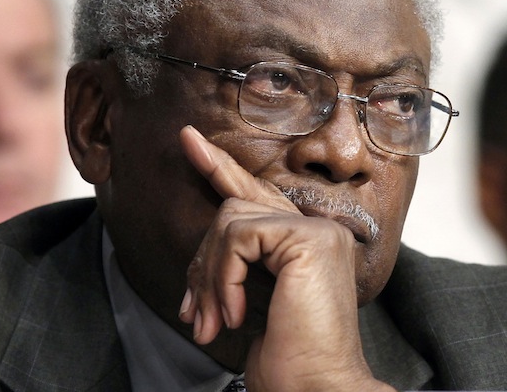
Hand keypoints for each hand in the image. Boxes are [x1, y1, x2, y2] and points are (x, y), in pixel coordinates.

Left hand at [177, 125, 395, 391]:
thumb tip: (197, 261)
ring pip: (231, 218)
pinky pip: (240, 236)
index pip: (257, 194)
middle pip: (234, 208)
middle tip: (192, 314)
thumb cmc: (288, 360)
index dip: (219, 166)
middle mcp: (317, 230)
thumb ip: (233, 268)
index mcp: (305, 243)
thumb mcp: (247, 304)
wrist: (315, 389)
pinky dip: (223, 276)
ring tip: (210, 321)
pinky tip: (231, 312)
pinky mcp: (309, 239)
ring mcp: (317, 232)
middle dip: (203, 261)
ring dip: (208, 275)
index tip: (189, 140)